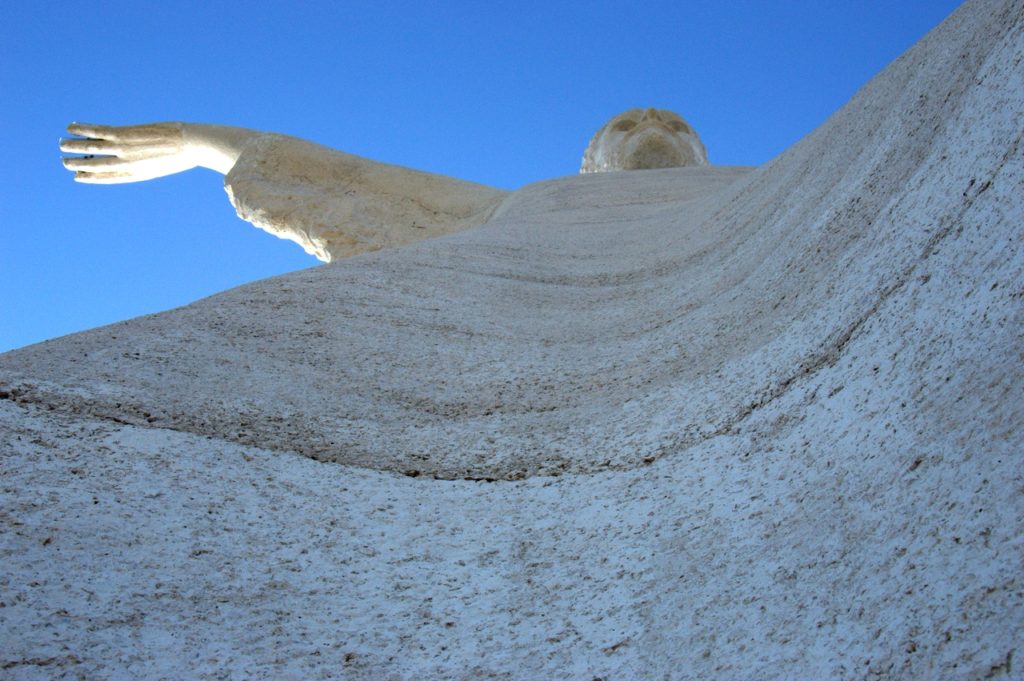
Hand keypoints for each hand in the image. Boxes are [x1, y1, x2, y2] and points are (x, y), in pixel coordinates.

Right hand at [61, 122, 196, 183]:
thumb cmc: (182, 154)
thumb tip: (140, 157)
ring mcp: (126, 149)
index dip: (92, 178)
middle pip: (96, 165)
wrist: (194, 145)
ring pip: (92, 148)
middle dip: (78, 164)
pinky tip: (72, 126)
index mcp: (137, 174)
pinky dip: (83, 129)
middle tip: (64, 162)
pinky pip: (98, 131)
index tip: (78, 177)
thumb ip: (147, 162)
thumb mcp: (163, 163)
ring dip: (74, 146)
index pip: (109, 177)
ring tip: (61, 144)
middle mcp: (128, 164)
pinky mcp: (126, 134)